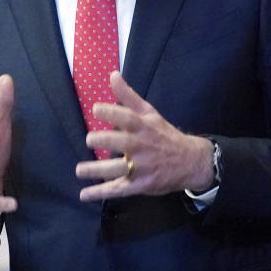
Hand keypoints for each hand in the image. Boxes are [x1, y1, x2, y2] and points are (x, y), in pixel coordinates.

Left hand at [75, 71, 215, 200]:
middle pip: (121, 143)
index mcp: (143, 127)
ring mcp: (141, 168)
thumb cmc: (164, 134)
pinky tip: (84, 194)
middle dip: (104, 141)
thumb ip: (128, 96)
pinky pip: (119, 190)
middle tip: (89, 140)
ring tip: (79, 170)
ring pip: (117, 169)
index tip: (96, 109)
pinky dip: (101, 193)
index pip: (127, 117)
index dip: (111, 112)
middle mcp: (142, 146)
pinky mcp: (140, 185)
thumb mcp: (149, 113)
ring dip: (97, 170)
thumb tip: (112, 75)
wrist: (190, 162)